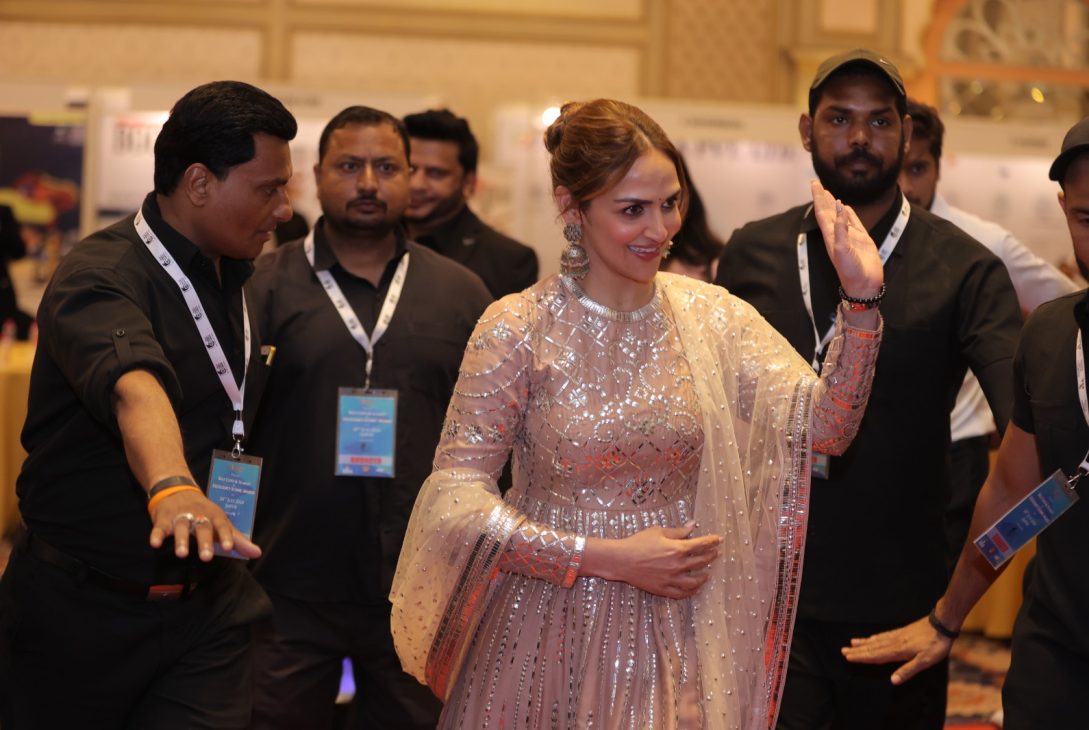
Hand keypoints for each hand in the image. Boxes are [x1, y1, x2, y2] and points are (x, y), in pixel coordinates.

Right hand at [149, 490, 260, 560]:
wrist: (176, 488)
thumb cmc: (204, 511)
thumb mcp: (221, 522)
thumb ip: (237, 540)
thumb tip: (257, 553)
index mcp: (214, 515)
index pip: (222, 525)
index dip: (226, 536)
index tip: (229, 548)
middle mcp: (198, 515)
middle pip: (202, 528)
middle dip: (204, 542)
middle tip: (206, 558)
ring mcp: (180, 516)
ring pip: (182, 527)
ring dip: (182, 540)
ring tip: (182, 554)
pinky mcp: (163, 519)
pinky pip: (159, 528)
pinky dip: (156, 535)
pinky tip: (155, 544)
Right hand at [608, 521, 721, 598]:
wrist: (621, 560)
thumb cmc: (638, 543)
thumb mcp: (658, 532)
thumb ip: (678, 531)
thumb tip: (692, 526)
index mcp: (677, 549)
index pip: (701, 545)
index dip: (712, 541)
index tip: (718, 539)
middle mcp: (677, 565)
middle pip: (701, 562)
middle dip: (711, 556)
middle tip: (716, 553)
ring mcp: (671, 579)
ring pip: (695, 581)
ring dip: (704, 577)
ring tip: (708, 574)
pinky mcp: (663, 589)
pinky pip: (682, 594)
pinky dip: (691, 592)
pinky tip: (695, 588)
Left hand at [810, 179, 883, 299]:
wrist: (864, 285)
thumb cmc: (850, 271)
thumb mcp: (842, 249)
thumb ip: (841, 229)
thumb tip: (840, 207)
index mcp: (830, 236)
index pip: (822, 212)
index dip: (818, 198)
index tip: (813, 184)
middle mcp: (838, 235)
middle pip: (828, 212)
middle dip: (822, 197)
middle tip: (816, 183)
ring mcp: (850, 236)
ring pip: (840, 215)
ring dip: (833, 204)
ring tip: (828, 192)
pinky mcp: (862, 239)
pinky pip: (854, 222)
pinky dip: (849, 213)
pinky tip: (846, 207)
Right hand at [840, 615, 952, 684]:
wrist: (941, 624)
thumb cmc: (935, 644)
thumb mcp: (925, 661)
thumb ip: (908, 670)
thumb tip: (893, 680)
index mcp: (898, 650)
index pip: (875, 655)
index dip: (862, 657)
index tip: (848, 657)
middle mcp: (894, 642)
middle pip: (872, 647)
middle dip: (858, 650)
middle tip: (843, 650)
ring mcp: (897, 635)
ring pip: (876, 640)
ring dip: (863, 643)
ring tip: (852, 643)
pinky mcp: (901, 631)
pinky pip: (883, 635)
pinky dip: (874, 637)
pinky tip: (872, 637)